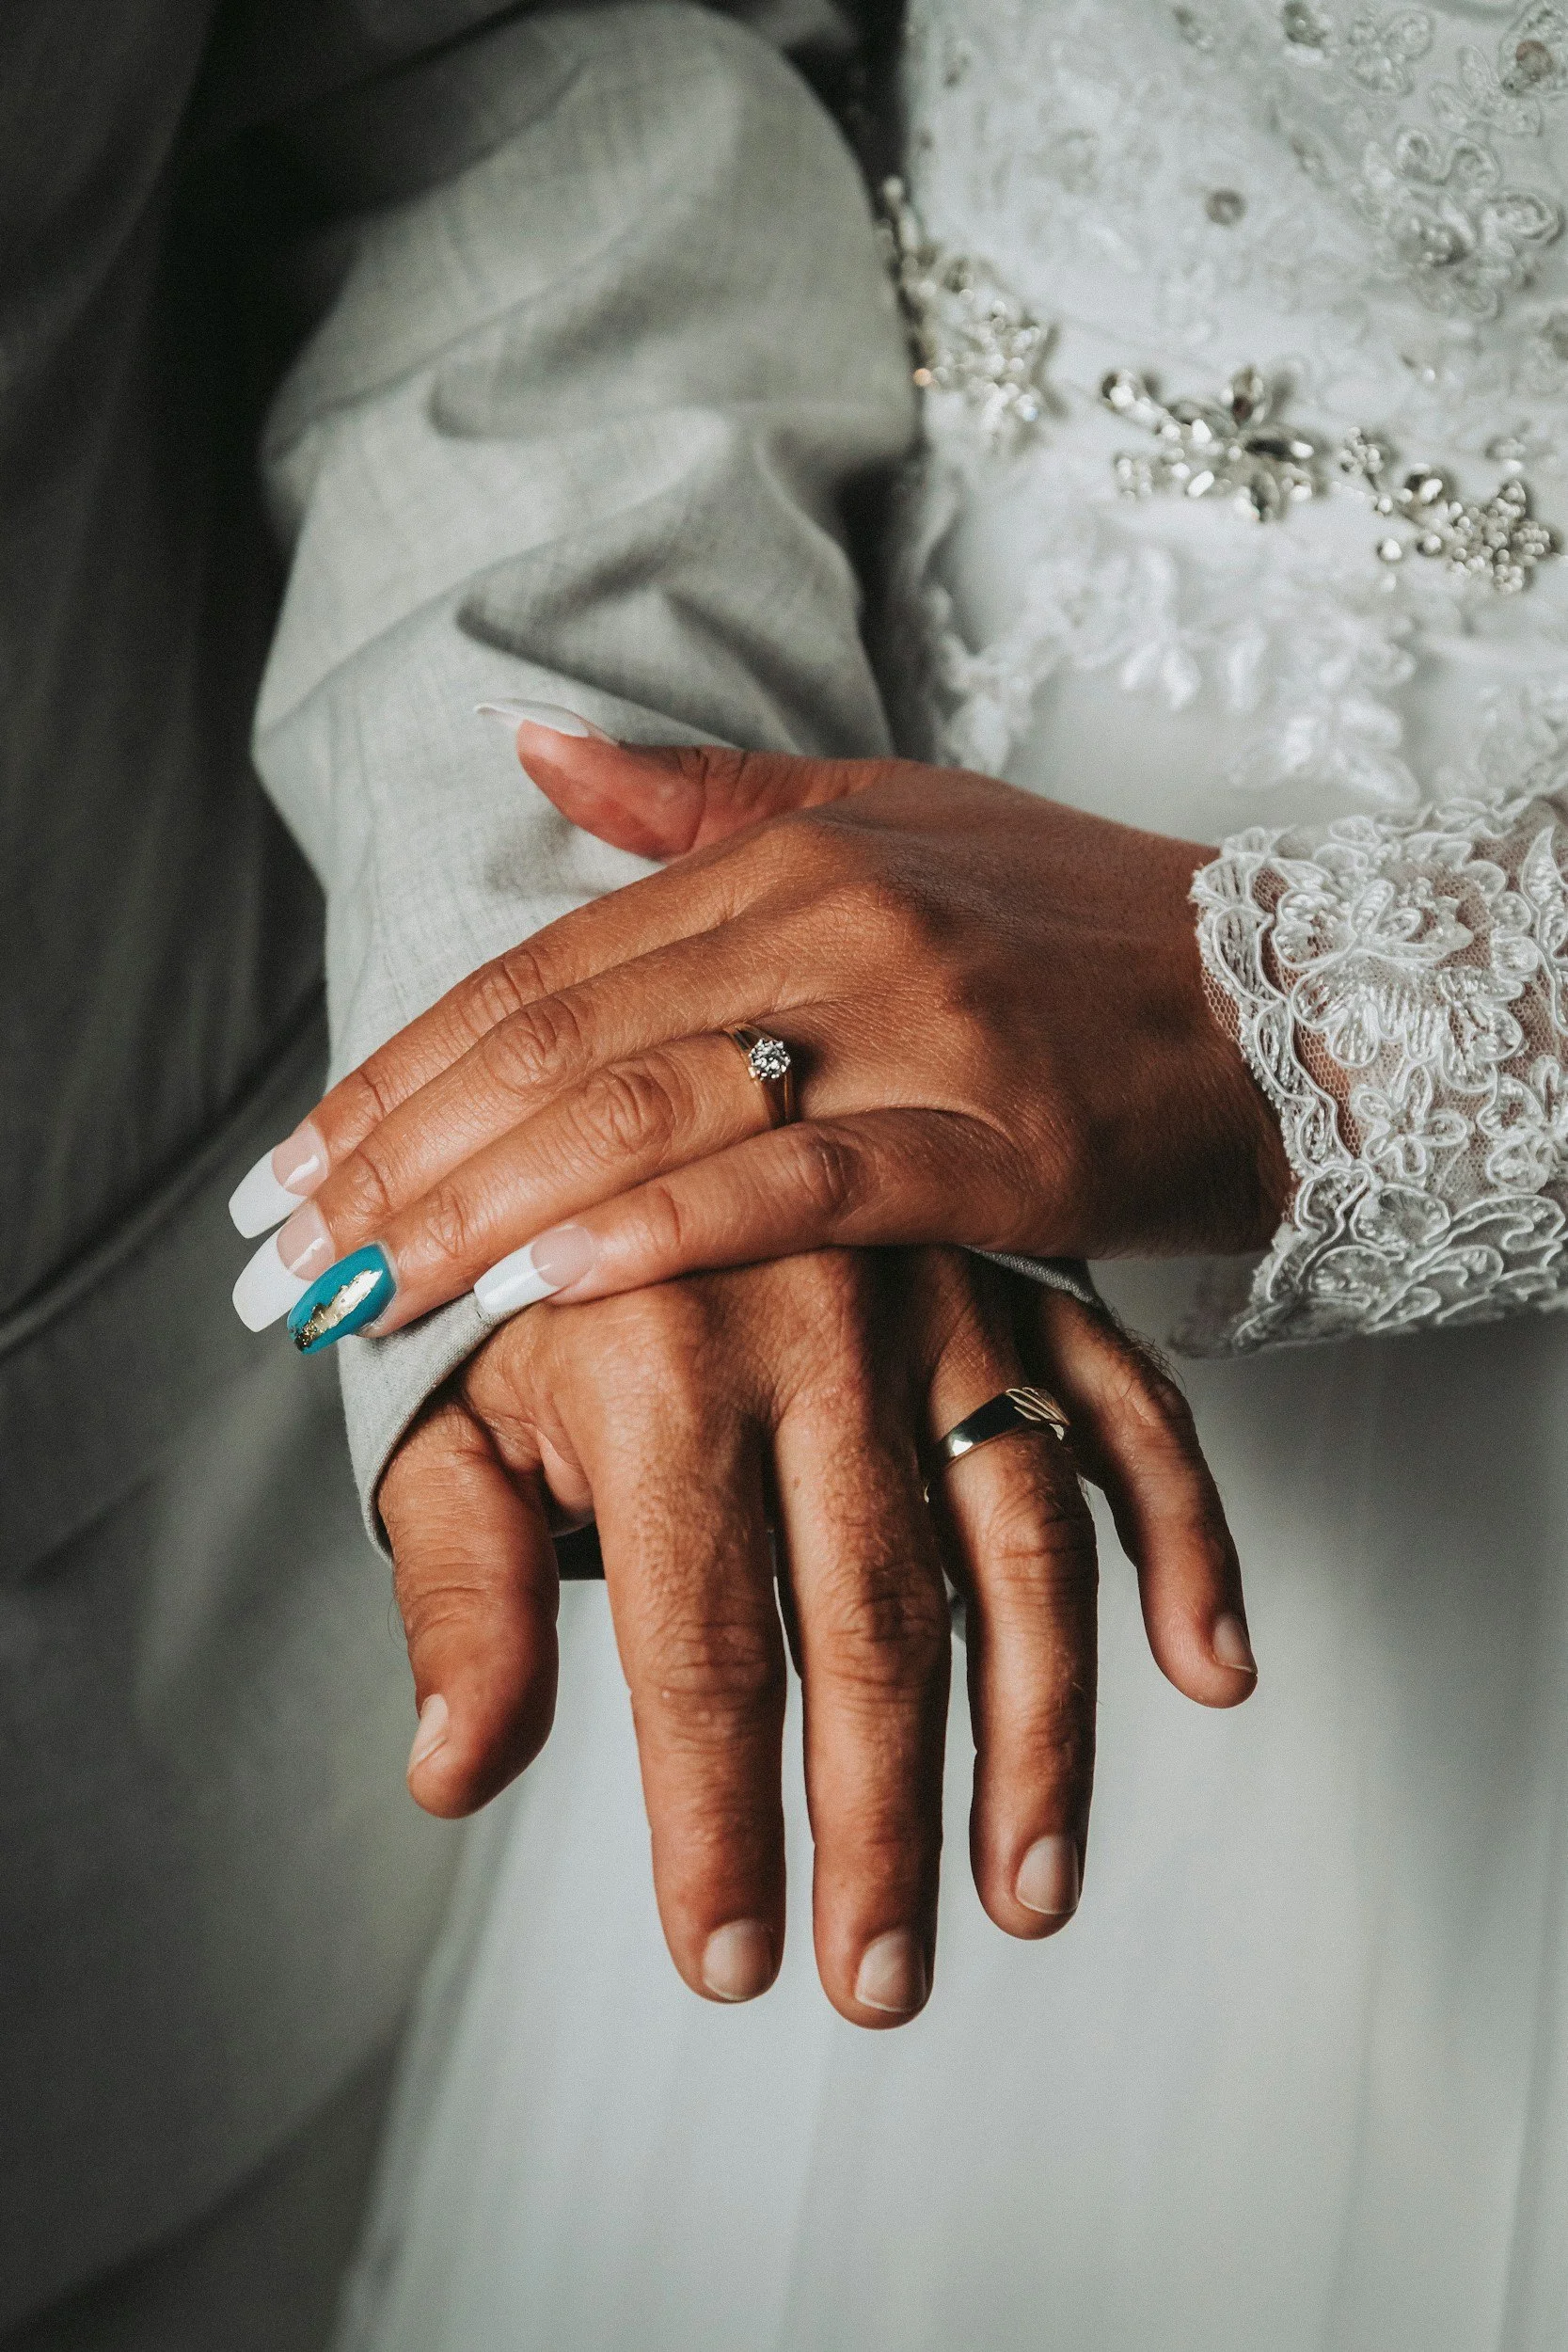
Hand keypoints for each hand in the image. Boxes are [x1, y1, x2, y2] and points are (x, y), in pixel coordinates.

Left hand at [228, 727, 1289, 1345]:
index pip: (539, 973)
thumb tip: (527, 750)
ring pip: (649, 1118)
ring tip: (359, 1296)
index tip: (291, 1169)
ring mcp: (919, 1032)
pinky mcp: (995, 1144)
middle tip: (279, 1265)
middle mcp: (836, 925)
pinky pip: (801, 1192)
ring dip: (479, 1214)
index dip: (396, 1073)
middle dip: (398, 1165)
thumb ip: (698, 803)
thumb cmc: (1072, 927)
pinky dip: (660, 1238)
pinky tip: (542, 1289)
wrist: (1287, 1004)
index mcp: (789, 855)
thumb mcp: (889, 819)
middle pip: (559, 1051)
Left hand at [377, 1245, 1255, 2024]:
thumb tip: (455, 1776)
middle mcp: (821, 1322)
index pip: (701, 1643)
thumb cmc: (521, 1292)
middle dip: (880, 1825)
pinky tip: (1211, 1670)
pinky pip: (1133, 1413)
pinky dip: (1187, 1541)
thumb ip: (461, 1597)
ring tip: (1028, 1890)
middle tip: (881, 1980)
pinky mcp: (1026, 1281)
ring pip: (1023, 1542)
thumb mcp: (447, 1425)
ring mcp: (945, 1296)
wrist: (619, 1102)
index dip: (718, 1823)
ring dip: (1041, 1735)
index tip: (732, 1962)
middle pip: (875, 1620)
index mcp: (656, 1358)